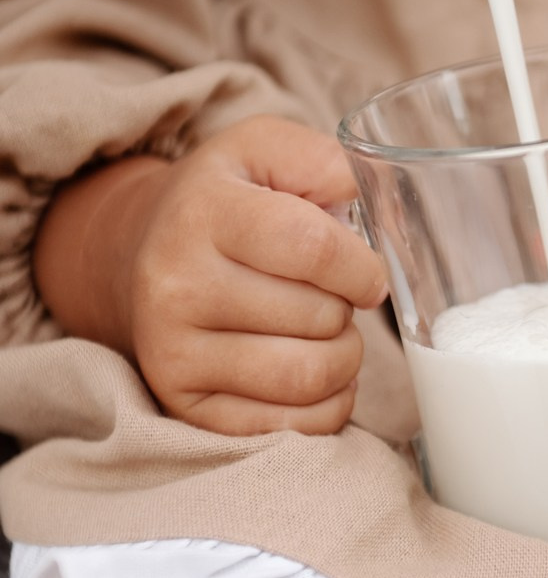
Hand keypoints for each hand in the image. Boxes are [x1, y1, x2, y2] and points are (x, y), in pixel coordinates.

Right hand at [35, 116, 386, 434]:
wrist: (138, 253)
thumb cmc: (223, 202)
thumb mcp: (263, 151)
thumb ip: (325, 161)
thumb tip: (380, 204)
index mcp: (205, 212)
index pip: (314, 249)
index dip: (362, 268)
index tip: (366, 275)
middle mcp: (178, 283)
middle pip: (318, 317)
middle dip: (348, 310)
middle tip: (333, 299)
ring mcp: (175, 350)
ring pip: (307, 376)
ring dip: (345, 360)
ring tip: (330, 335)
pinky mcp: (185, 403)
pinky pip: (291, 427)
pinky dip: (328, 406)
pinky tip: (318, 375)